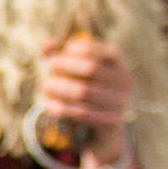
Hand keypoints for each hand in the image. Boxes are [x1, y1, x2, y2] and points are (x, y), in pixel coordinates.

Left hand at [38, 32, 136, 157]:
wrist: (105, 120)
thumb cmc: (88, 84)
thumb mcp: (81, 66)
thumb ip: (63, 53)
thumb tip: (45, 48)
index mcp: (118, 62)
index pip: (103, 50)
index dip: (82, 47)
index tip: (64, 49)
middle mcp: (123, 80)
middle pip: (91, 68)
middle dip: (67, 65)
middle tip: (49, 65)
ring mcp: (119, 101)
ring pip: (83, 92)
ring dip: (60, 87)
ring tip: (44, 84)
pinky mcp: (111, 120)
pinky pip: (82, 113)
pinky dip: (62, 108)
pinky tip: (48, 104)